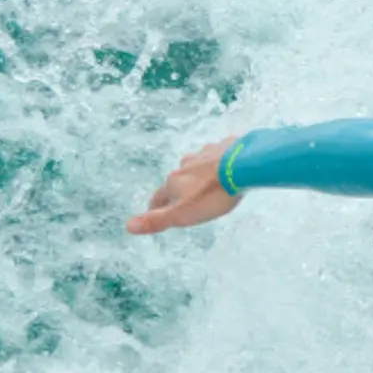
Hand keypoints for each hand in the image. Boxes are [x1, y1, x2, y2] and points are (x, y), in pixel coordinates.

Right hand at [127, 136, 242, 235]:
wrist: (244, 166)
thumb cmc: (213, 193)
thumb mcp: (183, 214)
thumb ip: (157, 220)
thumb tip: (129, 226)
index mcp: (174, 182)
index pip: (159, 197)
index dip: (156, 207)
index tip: (155, 212)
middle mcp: (185, 165)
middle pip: (177, 180)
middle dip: (179, 190)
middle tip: (184, 199)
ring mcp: (205, 154)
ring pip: (197, 165)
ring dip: (198, 174)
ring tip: (206, 183)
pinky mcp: (225, 146)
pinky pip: (218, 154)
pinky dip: (219, 161)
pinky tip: (227, 165)